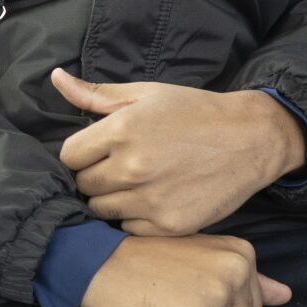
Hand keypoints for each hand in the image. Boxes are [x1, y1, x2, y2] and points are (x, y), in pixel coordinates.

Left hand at [52, 69, 306, 235]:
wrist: (250, 139)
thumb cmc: (194, 112)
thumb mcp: (145, 94)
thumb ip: (95, 94)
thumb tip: (56, 78)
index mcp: (121, 131)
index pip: (69, 157)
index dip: (82, 153)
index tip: (100, 150)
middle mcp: (131, 168)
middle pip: (83, 186)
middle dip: (96, 176)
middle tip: (122, 166)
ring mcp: (150, 200)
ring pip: (102, 210)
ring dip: (113, 198)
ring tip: (138, 183)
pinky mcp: (168, 225)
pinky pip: (129, 228)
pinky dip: (136, 216)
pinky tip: (155, 198)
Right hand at [78, 234, 291, 306]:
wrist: (97, 262)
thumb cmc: (145, 258)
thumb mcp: (201, 255)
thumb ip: (246, 276)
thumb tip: (286, 296)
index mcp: (241, 254)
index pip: (252, 306)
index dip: (217, 306)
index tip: (186, 285)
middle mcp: (236, 274)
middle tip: (174, 297)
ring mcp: (217, 301)